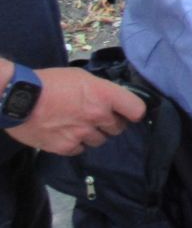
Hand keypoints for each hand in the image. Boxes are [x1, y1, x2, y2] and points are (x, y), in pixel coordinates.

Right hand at [6, 67, 146, 155]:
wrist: (18, 98)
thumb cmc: (49, 82)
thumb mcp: (81, 77)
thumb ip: (100, 90)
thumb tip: (109, 99)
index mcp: (105, 95)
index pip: (137, 110)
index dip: (134, 112)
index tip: (128, 112)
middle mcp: (98, 116)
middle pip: (118, 128)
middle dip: (110, 123)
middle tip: (96, 117)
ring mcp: (82, 133)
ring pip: (100, 140)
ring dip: (93, 134)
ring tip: (77, 125)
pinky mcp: (66, 147)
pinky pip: (80, 149)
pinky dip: (75, 144)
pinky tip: (65, 134)